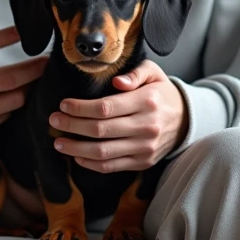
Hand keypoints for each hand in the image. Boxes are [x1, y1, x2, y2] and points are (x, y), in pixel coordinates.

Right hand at [0, 26, 47, 138]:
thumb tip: (8, 30)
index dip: (8, 36)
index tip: (26, 30)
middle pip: (11, 78)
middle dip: (34, 69)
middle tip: (49, 61)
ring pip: (15, 99)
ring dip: (30, 88)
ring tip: (39, 79)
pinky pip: (7, 114)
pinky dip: (16, 104)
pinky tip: (22, 95)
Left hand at [49, 60, 186, 172]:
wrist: (185, 120)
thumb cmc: (161, 93)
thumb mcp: (153, 72)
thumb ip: (135, 73)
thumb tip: (117, 81)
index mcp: (147, 101)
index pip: (106, 107)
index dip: (80, 108)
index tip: (63, 105)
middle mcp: (147, 126)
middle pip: (100, 130)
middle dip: (72, 126)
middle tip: (53, 121)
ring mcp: (145, 148)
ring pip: (103, 152)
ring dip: (75, 149)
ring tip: (58, 143)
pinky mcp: (142, 163)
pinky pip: (111, 167)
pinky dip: (90, 164)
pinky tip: (77, 156)